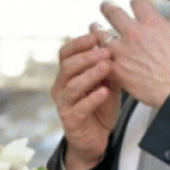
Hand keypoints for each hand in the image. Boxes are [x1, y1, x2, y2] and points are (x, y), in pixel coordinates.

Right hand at [51, 32, 121, 169]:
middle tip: (106, 51)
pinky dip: (93, 98)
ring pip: (73, 85)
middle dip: (87, 57)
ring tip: (107, 67)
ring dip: (90, 74)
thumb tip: (101, 31)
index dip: (79, 43)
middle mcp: (61, 87)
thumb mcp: (105, 80)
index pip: (66, 53)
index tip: (96, 35)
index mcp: (67, 74)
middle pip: (67, 66)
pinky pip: (80, 107)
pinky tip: (104, 91)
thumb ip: (103, 60)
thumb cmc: (100, 106)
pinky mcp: (71, 120)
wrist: (97, 138)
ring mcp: (64, 104)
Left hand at [100, 0, 169, 107]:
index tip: (135, 5)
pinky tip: (96, 53)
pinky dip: (96, 55)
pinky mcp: (117, 71)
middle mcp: (134, 34)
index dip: (136, 2)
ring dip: (96, 29)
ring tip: (94, 27)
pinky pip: (99, 59)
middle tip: (106, 6)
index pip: (137, 2)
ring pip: (100, 34)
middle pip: (112, 12)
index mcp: (152, 22)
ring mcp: (123, 52)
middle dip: (108, 7)